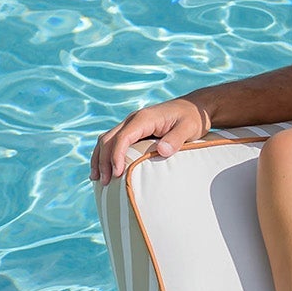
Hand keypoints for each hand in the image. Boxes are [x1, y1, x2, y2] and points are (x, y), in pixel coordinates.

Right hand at [90, 96, 209, 184]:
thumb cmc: (193, 118)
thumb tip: (162, 151)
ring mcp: (131, 124)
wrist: (194, 107)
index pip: (123, 137)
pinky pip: (113, 141)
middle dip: (103, 161)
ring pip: (106, 140)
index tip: (117, 174)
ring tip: (97, 179)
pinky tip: (103, 169)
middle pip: (108, 139)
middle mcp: (133, 119)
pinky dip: (104, 154)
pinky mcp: (133, 130)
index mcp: (144, 118)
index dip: (116, 156)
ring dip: (99, 158)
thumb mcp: (189, 128)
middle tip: (105, 182)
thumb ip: (176, 139)